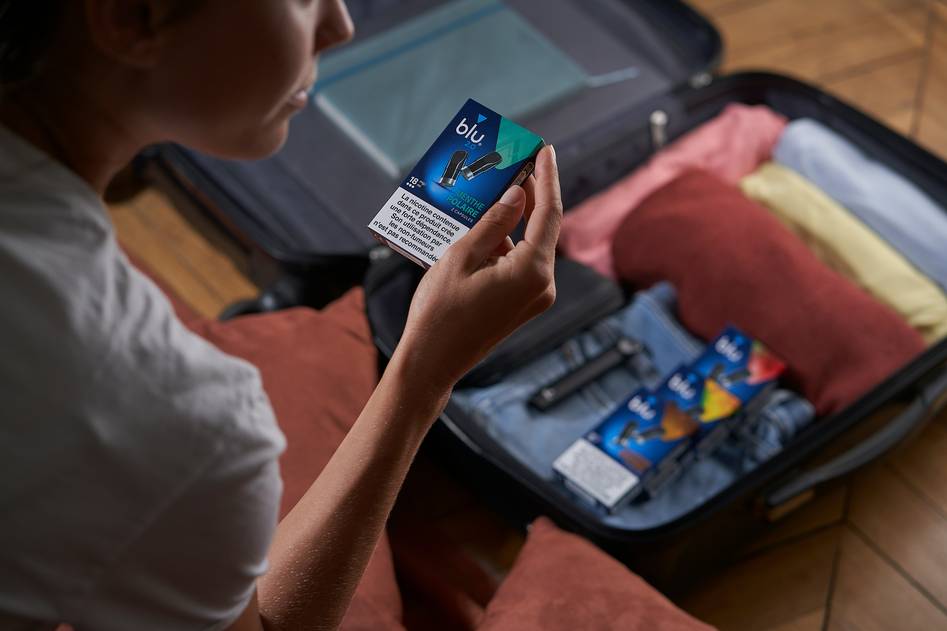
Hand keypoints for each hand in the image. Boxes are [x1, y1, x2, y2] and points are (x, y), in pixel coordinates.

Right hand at [393, 145, 561, 397]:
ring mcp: (535, 298)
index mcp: (532, 271)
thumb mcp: (461, 257)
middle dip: (529, 196)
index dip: (547, 178)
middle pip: (542, 228)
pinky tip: (483, 228)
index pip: (548, 213)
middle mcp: (543, 285)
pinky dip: (505, 244)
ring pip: (529, 246)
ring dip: (512, 220)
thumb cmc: (439, 312)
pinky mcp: (523, 304)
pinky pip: (520, 264)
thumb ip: (493, 222)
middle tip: (514, 163)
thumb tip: (516, 194)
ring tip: (491, 191)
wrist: (432, 362)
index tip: (545, 150)